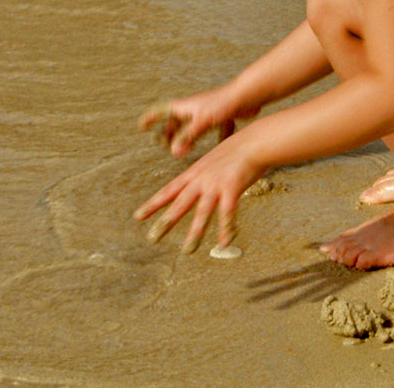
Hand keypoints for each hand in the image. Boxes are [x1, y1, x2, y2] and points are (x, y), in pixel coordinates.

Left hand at [133, 133, 264, 253]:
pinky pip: (227, 213)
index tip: (138, 216)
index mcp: (195, 173)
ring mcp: (216, 185)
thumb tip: (199, 183)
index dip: (153, 204)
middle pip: (180, 203)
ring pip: (202, 213)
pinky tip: (224, 243)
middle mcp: (201, 179)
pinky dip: (226, 229)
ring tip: (187, 251)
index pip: (169, 190)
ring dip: (195, 233)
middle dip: (165, 222)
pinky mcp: (232, 189)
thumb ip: (204, 173)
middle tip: (152, 239)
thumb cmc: (237, 150)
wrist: (254, 141)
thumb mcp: (213, 160)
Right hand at [138, 84, 260, 157]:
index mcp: (185, 106)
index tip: (141, 126)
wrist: (247, 95)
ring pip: (193, 127)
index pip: (162, 111)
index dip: (151, 118)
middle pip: (176, 121)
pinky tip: (218, 149)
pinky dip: (214, 138)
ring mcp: (208, 112)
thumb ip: (188, 137)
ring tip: (183, 149)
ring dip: (187, 137)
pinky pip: (215, 130)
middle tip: (162, 144)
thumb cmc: (223, 105)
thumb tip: (173, 153)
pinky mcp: (223, 117)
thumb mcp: (202, 122)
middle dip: (168, 132)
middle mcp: (195, 108)